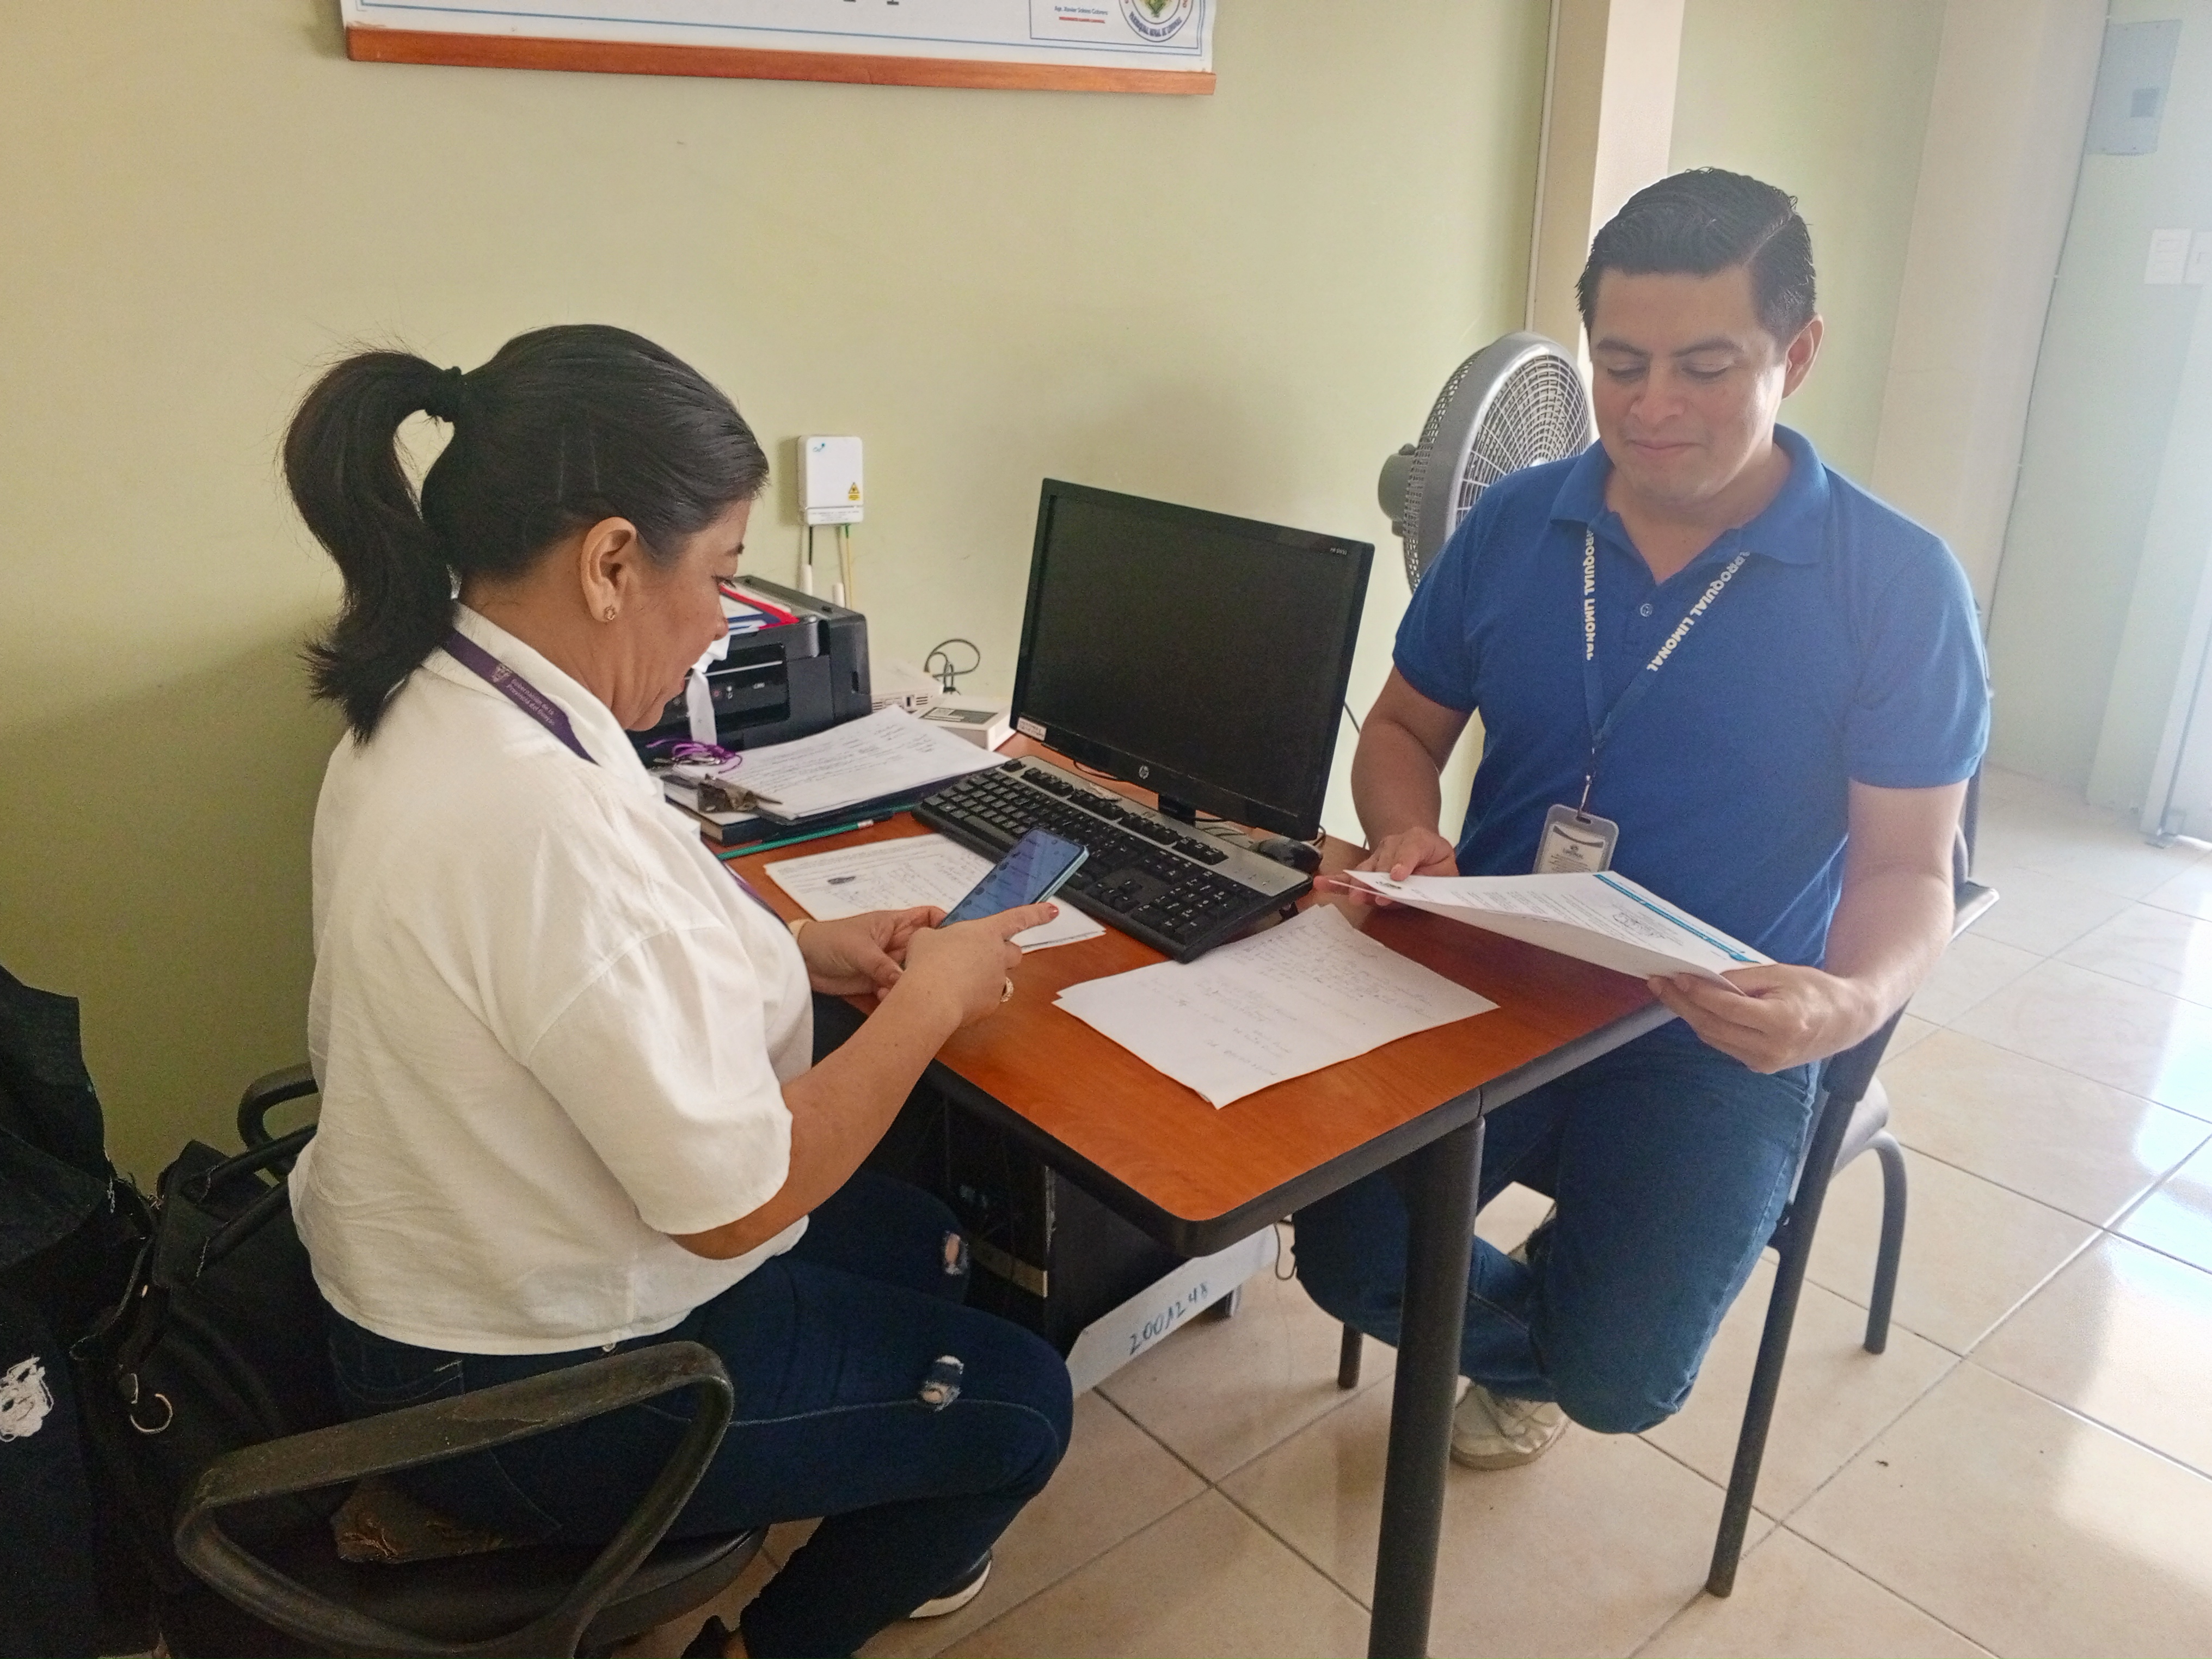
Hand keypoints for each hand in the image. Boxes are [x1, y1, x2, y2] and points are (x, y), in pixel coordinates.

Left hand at [797, 907, 941, 998]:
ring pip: (912, 974)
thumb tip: (908, 983)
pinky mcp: (878, 983)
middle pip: (925, 951)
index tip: (956, 941)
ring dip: (911, 984)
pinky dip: (896, 997)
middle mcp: (896, 943)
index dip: (944, 924)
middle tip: (939, 979)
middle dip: (932, 963)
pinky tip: (888, 1000)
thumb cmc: (830, 942)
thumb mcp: (859, 950)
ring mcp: (888, 964)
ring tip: (906, 993)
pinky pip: (896, 990)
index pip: (928, 917)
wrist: (801, 962)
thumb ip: (884, 967)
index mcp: (895, 924)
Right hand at [901, 905, 1059, 1027]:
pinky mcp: (990, 1005)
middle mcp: (998, 955)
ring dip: (985, 977)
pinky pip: (986, 998)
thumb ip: (936, 935)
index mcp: (986, 932)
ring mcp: (996, 982)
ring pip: (1000, 977)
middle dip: (1003, 954)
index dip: (1037, 913)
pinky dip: (974, 998)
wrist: (931, 998)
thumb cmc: (928, 961)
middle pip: (1015, 953)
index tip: (1054, 911)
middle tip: (981, 956)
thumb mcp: (924, 937)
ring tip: (957, 981)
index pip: (1018, 918)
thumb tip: (934, 940)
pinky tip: (953, 998)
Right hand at [1322, 827, 1458, 904]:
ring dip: (1359, 883)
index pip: (1411, 849)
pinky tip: (1322, 883)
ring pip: (1368, 868)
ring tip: (1352, 895)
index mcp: (1420, 840)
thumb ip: (1436, 879)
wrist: (1421, 845)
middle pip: (1385, 860)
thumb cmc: (1436, 861)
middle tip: (1375, 895)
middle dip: (1379, 880)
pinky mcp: (1368, 866)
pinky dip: (1338, 880)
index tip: (1397, 876)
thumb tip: (1420, 892)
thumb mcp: (1447, 868)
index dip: (1403, 862)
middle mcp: (1395, 843)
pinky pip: (1353, 874)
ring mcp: (1378, 854)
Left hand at [1648, 964, 1879, 1073]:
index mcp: (1781, 1022)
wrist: (1847, 1020)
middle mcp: (1771, 1048)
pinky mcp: (1761, 1067)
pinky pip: (1724, 1045)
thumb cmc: (1815, 991)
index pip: (1727, 1008)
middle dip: (1682, 1004)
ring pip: (1713, 1039)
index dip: (1698, 993)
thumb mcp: (1780, 974)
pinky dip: (1708, 1026)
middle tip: (1659, 984)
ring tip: (1669, 994)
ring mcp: (1765, 1062)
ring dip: (1689, 1016)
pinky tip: (1694, 1009)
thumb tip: (1702, 979)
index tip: (1676, 977)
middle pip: (1713, 1026)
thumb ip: (1740, 980)